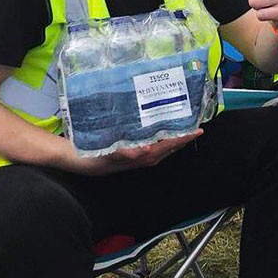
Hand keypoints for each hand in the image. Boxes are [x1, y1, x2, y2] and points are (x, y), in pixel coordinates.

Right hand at [64, 131, 201, 175]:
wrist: (78, 160)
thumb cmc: (94, 157)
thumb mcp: (108, 154)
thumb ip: (126, 153)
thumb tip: (143, 152)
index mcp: (144, 157)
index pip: (169, 145)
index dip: (184, 137)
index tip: (198, 129)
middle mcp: (146, 156)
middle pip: (171, 145)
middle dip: (184, 133)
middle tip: (195, 118)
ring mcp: (141, 154)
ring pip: (164, 143)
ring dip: (174, 132)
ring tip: (184, 119)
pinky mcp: (134, 149)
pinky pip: (154, 140)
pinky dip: (161, 132)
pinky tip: (161, 123)